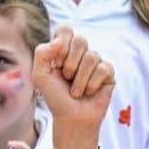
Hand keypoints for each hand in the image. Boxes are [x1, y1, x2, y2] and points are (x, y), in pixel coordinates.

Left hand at [34, 26, 113, 148]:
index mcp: (64, 49)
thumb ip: (41, 54)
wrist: (71, 118)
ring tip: (76, 91)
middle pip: (81, 40)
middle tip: (66, 78)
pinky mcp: (108, 73)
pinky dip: (91, 84)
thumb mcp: (40, 76)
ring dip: (79, 79)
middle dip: (70, 63)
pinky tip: (89, 92)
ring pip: (92, 56)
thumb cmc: (55, 97)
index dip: (61, 45)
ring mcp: (96, 61)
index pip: (66, 30)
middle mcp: (81, 53)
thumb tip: (58, 40)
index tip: (56, 64)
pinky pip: (103, 69)